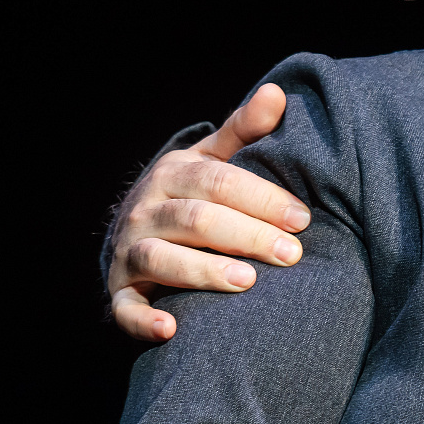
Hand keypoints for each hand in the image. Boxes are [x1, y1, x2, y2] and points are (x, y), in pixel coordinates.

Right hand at [108, 84, 312, 343]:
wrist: (134, 231)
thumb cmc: (193, 194)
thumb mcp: (214, 159)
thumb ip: (246, 131)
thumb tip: (278, 94)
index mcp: (173, 174)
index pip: (219, 182)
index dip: (262, 198)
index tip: (302, 218)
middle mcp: (145, 211)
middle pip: (197, 220)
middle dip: (247, 235)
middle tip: (292, 254)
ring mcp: (129, 252)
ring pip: (162, 259)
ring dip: (203, 271)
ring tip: (247, 282)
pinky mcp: (121, 292)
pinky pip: (125, 309)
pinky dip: (144, 321)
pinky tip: (172, 329)